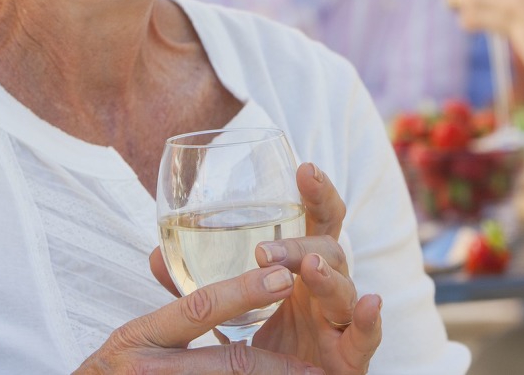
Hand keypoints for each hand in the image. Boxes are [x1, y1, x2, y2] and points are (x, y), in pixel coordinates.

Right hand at [73, 265, 316, 373]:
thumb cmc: (108, 374)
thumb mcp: (132, 339)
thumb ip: (171, 303)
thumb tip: (196, 252)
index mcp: (140, 338)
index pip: (199, 309)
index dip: (244, 293)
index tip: (284, 278)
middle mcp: (148, 369)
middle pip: (227, 364)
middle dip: (277, 365)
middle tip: (318, 366)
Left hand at [149, 162, 381, 374]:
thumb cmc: (265, 351)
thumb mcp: (229, 315)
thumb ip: (198, 286)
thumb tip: (152, 256)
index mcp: (303, 273)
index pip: (317, 224)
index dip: (317, 195)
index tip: (304, 168)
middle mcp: (327, 292)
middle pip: (330, 250)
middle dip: (302, 245)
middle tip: (264, 252)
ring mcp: (342, 323)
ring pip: (345, 291)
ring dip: (328, 278)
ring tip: (308, 269)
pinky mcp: (351, 359)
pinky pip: (366, 339)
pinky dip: (371, 322)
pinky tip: (371, 303)